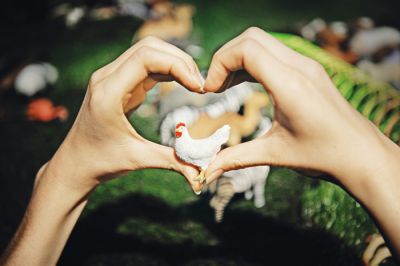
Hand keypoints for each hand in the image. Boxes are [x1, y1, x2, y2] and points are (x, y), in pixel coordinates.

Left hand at [39, 36, 204, 193]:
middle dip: (179, 60)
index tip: (198, 87)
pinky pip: (146, 65)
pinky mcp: (119, 82)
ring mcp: (112, 77)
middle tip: (199, 85)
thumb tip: (201, 174)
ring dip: (174, 63)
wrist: (76, 162)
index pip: (146, 57)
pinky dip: (167, 69)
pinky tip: (182, 83)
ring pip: (148, 52)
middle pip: (149, 48)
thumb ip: (172, 161)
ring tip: (194, 85)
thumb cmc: (100, 161)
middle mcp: (107, 78)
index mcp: (108, 92)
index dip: (178, 65)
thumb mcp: (137, 159)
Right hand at [204, 27, 398, 190]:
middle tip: (215, 87)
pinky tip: (245, 84)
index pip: (246, 49)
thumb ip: (235, 158)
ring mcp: (307, 66)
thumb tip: (205, 172)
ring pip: (262, 42)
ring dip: (238, 59)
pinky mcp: (309, 70)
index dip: (220, 64)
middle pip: (251, 38)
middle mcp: (300, 67)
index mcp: (290, 85)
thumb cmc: (323, 155)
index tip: (210, 91)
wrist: (361, 155)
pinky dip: (253, 62)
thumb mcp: (274, 155)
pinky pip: (274, 53)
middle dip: (225, 58)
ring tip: (225, 86)